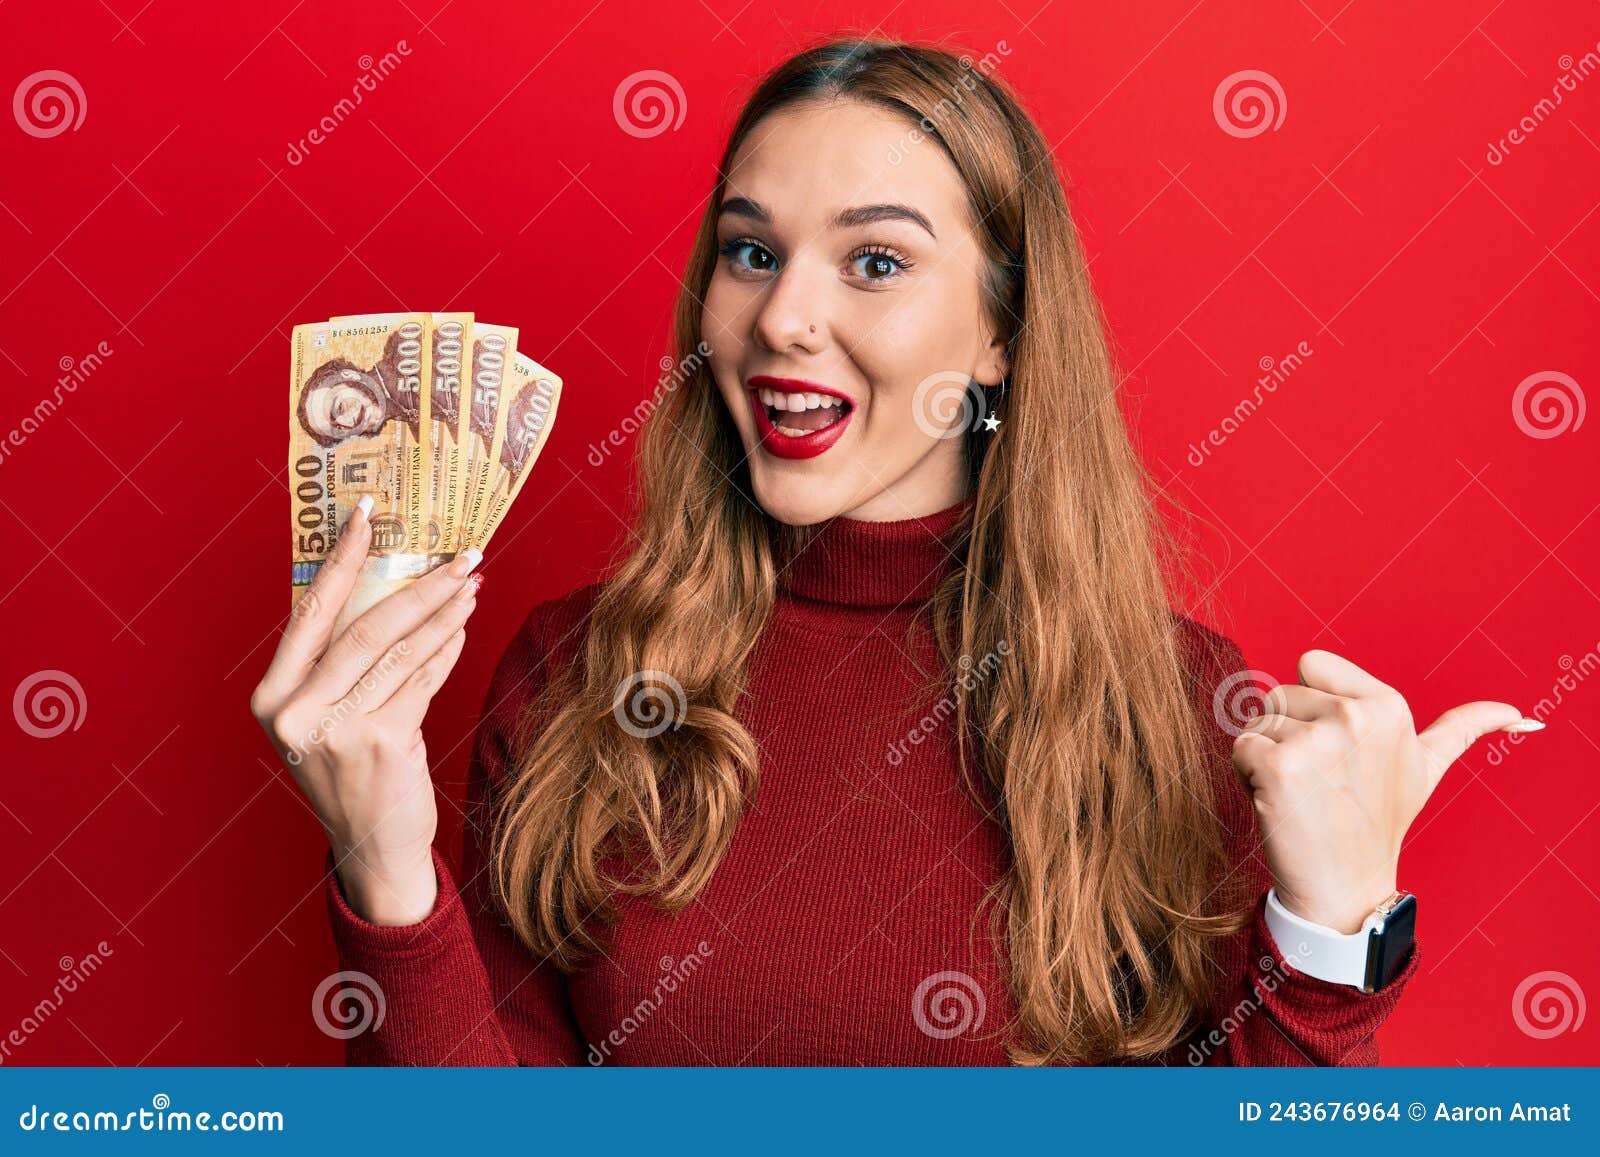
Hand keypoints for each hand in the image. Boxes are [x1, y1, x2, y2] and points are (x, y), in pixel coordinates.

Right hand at [250, 499, 482, 924]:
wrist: (372, 847)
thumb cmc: (352, 771)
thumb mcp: (326, 716)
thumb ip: (341, 662)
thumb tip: (392, 582)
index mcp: (271, 696)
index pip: (309, 610)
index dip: (343, 558)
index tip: (370, 514)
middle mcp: (295, 712)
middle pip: (365, 625)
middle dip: (419, 584)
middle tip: (458, 553)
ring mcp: (338, 730)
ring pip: (401, 651)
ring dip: (443, 612)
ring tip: (470, 582)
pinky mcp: (384, 743)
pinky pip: (423, 681)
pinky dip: (446, 650)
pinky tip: (463, 628)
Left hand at [1231, 649, 1540, 932]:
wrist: (1347, 886)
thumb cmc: (1379, 822)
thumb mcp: (1427, 768)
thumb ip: (1464, 729)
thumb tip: (1520, 714)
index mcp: (1388, 706)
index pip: (1310, 663)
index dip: (1312, 703)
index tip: (1336, 746)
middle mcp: (1355, 716)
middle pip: (1279, 694)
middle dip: (1287, 733)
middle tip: (1319, 780)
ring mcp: (1318, 742)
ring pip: (1258, 722)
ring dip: (1266, 756)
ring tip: (1303, 792)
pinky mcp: (1280, 766)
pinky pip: (1240, 748)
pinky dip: (1247, 775)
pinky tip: (1278, 802)